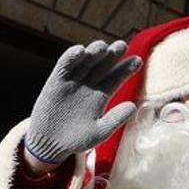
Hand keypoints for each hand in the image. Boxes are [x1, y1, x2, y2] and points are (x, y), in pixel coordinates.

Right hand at [23, 40, 142, 171]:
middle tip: (121, 46)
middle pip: (103, 65)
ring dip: (93, 52)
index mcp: (101, 95)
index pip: (116, 78)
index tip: (138, 61)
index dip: (126, 69)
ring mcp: (73, 81)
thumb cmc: (76, 140)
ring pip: (85, 61)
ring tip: (102, 47)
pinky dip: (71, 57)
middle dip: (112, 55)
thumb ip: (115, 119)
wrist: (50, 143)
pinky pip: (64, 65)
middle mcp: (89, 84)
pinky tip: (80, 51)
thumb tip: (133, 106)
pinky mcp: (56, 81)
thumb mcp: (99, 132)